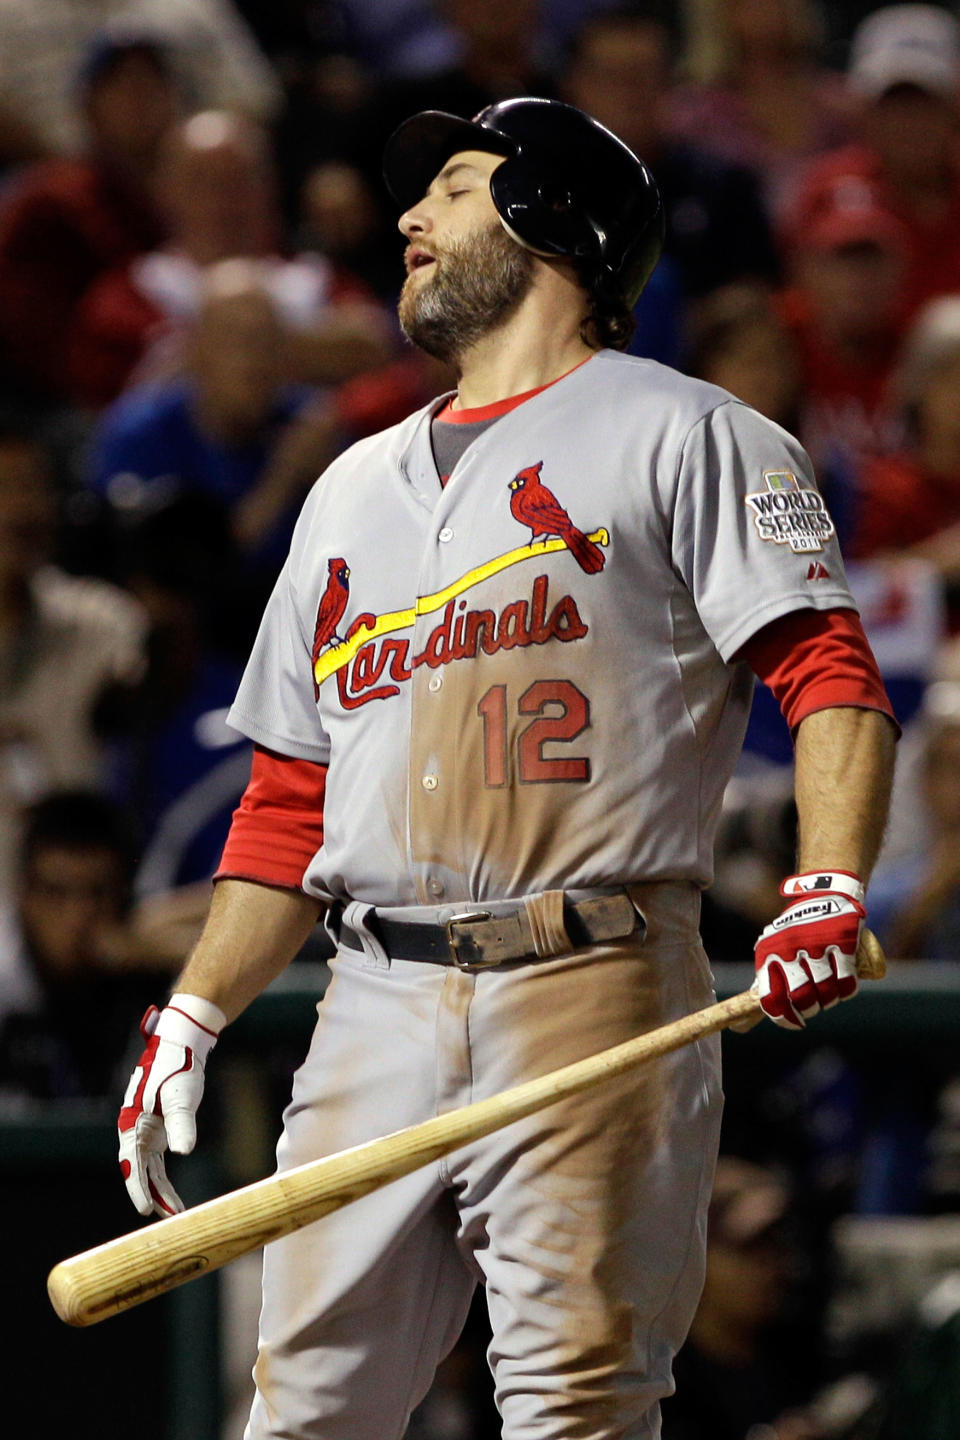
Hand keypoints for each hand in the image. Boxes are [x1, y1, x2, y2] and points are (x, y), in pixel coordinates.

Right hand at [118, 993, 224, 1216]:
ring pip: (149, 1170)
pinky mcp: (159, 1130)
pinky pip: (158, 1162)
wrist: (182, 1045)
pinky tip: (173, 1197)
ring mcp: (146, 1131)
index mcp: (132, 1122)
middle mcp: (135, 1129)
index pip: (131, 1162)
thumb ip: (182, 1123)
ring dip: (160, 1191)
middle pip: (140, 1171)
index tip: (145, 1210)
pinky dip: (164, 1180)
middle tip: (167, 1219)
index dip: (137, 1187)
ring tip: (175, 1214)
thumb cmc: (179, 1068)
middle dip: (152, 1196)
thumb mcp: (182, 1096)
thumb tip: (183, 1152)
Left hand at [754, 872, 864, 1029]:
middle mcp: (789, 947)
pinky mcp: (842, 940)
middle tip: (812, 1005)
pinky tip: (843, 984)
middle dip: (809, 1009)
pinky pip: (847, 981)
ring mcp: (817, 943)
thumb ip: (763, 987)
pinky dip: (846, 989)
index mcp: (768, 952)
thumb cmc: (793, 934)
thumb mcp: (771, 953)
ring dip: (829, 999)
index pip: (772, 998)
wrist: (822, 895)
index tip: (794, 1022)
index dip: (784, 1018)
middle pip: (801, 999)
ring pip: (826, 993)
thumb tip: (739, 1027)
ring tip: (827, 992)